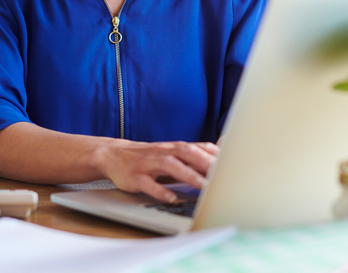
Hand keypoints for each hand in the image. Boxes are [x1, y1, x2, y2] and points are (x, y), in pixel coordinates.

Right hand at [96, 140, 219, 202]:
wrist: (115, 155)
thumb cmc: (151, 158)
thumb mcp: (173, 153)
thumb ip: (195, 155)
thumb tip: (222, 153)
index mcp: (175, 148)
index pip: (199, 148)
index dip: (215, 155)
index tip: (232, 165)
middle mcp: (164, 153)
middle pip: (187, 153)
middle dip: (206, 163)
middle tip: (222, 176)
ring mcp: (150, 164)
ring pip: (171, 166)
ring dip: (189, 176)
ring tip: (204, 188)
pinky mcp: (136, 176)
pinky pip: (149, 183)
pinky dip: (160, 191)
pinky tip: (172, 199)